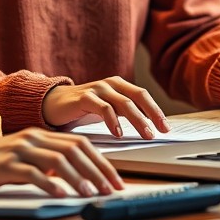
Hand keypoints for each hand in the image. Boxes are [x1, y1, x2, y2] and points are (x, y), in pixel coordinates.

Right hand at [0, 128, 123, 196]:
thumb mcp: (24, 160)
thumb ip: (46, 163)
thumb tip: (73, 176)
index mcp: (40, 134)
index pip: (79, 144)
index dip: (101, 162)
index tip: (115, 180)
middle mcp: (32, 137)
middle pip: (74, 150)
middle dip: (97, 170)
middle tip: (111, 189)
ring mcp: (18, 149)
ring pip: (57, 159)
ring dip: (78, 177)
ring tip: (91, 192)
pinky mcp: (4, 164)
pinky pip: (32, 173)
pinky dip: (50, 183)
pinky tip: (61, 194)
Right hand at [42, 76, 169, 138]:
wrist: (52, 104)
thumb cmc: (82, 109)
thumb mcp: (107, 110)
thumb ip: (125, 114)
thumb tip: (150, 127)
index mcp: (118, 85)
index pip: (143, 95)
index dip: (156, 110)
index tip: (167, 127)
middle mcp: (109, 84)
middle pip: (137, 96)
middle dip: (153, 113)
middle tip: (161, 131)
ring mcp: (96, 89)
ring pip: (123, 103)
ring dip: (138, 120)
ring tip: (146, 135)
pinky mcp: (83, 97)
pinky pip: (102, 107)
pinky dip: (113, 120)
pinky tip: (118, 133)